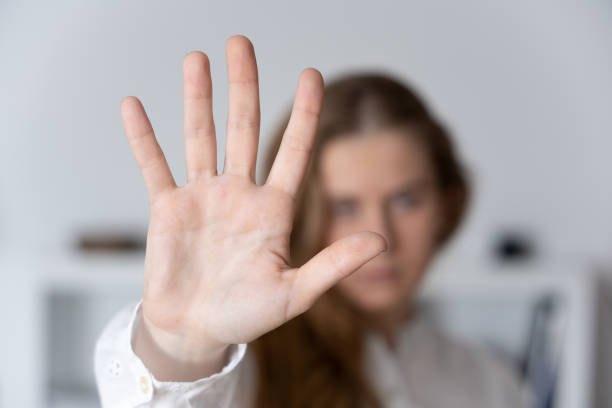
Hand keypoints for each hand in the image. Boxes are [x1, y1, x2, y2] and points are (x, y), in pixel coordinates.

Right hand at [121, 35, 385, 379]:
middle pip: (244, 128)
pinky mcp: (169, 208)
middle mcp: (240, 194)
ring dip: (198, 98)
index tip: (311, 75)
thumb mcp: (295, 293)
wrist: (198, 332)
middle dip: (243, 86)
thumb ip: (334, 265)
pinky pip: (154, 166)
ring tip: (198, 58)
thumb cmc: (247, 315)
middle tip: (241, 43)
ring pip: (201, 136)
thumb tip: (381, 242)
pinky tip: (134, 106)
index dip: (304, 114)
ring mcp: (203, 197)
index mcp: (274, 210)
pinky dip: (143, 138)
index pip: (295, 152)